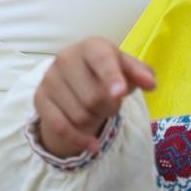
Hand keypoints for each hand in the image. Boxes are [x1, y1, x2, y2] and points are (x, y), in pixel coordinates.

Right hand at [34, 38, 155, 158]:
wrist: (77, 77)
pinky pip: (60, 127)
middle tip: (112, 103)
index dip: (111, 77)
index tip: (120, 93)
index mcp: (91, 46)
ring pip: (79, 115)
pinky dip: (79, 139)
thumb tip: (151, 83)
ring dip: (95, 121)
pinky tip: (92, 145)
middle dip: (110, 108)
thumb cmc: (108, 72)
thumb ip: (141, 74)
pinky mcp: (39, 98)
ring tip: (97, 110)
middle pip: (94, 97)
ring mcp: (50, 77)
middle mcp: (66, 57)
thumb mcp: (127, 69)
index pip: (102, 60)